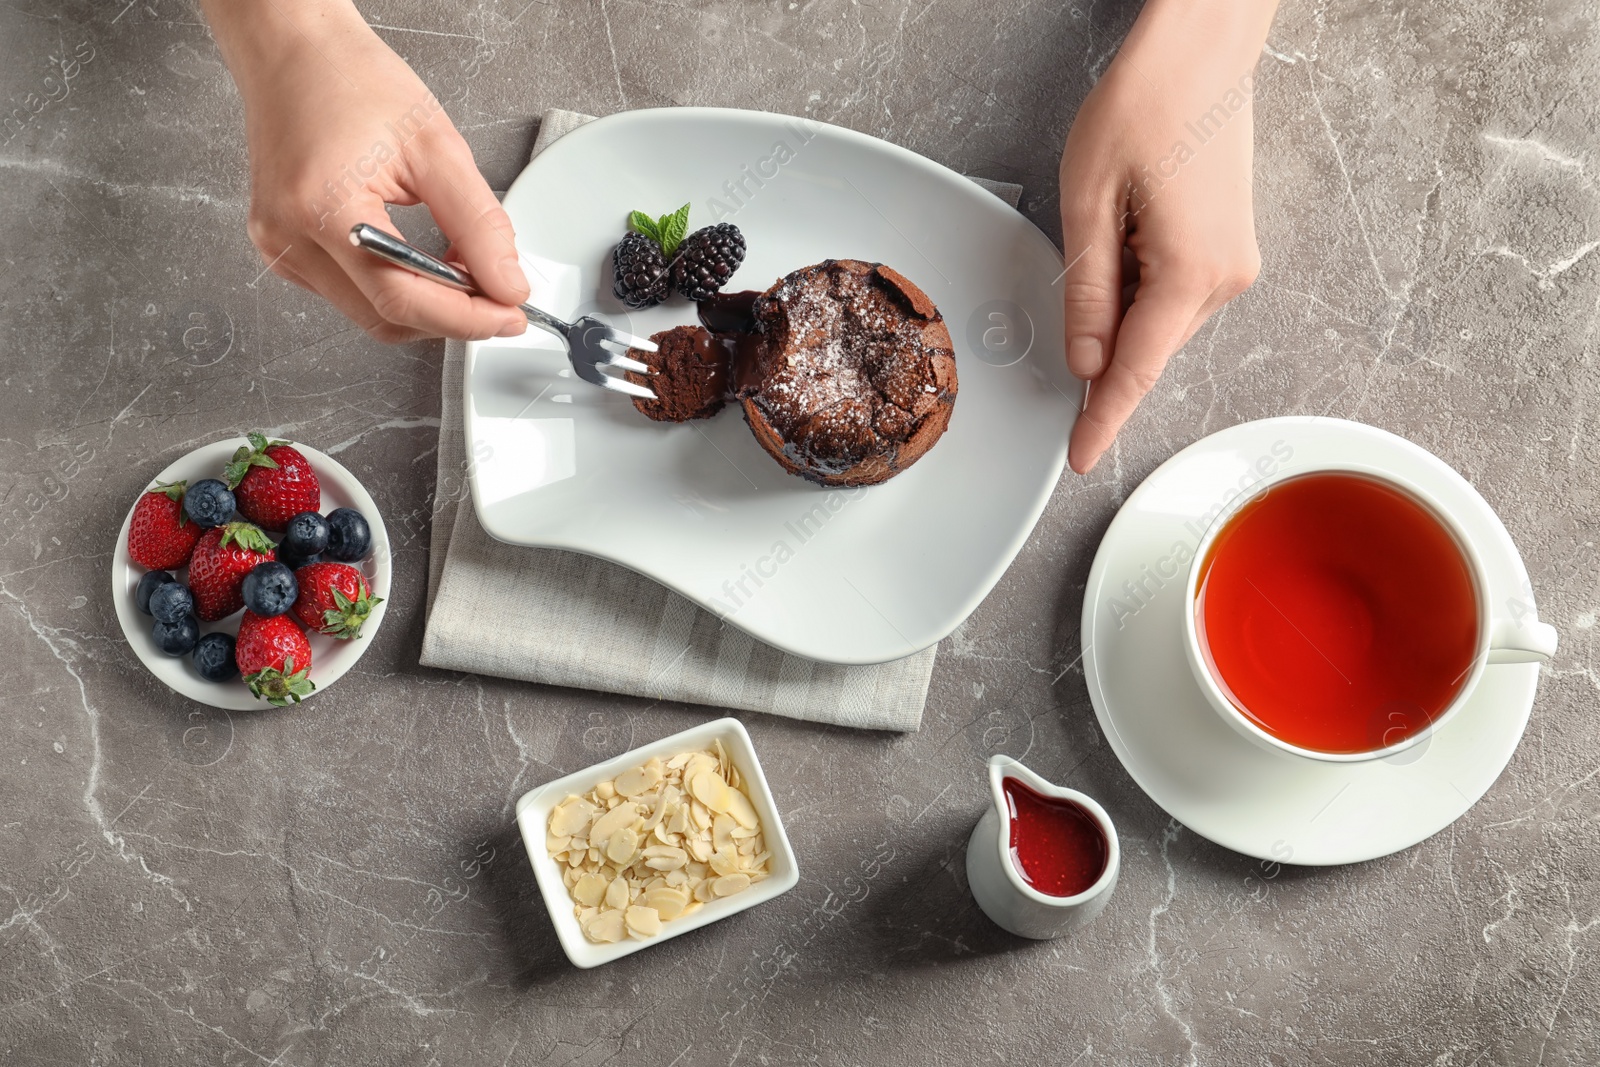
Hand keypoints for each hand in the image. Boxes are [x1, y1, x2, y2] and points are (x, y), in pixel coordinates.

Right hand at [201, 0, 527, 341]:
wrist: (295, 53)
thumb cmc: (351, 80)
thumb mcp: (436, 147)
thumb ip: (479, 224)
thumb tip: (507, 283)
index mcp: (322, 208)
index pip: (403, 298)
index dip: (465, 317)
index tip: (509, 315)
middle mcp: (289, 237)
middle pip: (385, 318)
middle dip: (450, 316)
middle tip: (496, 292)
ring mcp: (279, 247)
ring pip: (369, 314)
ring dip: (425, 305)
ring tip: (459, 266)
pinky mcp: (281, 249)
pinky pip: (350, 295)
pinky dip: (395, 289)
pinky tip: (420, 262)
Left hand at [1058, 0, 1277, 472]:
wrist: (1202, 49)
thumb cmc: (1146, 106)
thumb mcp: (1090, 203)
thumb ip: (1087, 292)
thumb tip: (1085, 360)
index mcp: (1190, 276)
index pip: (1135, 372)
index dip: (1102, 420)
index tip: (1081, 459)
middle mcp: (1226, 279)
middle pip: (1146, 346)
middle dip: (1102, 337)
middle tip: (1079, 260)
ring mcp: (1235, 263)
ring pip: (1159, 320)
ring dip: (1121, 303)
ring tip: (1110, 219)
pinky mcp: (1231, 246)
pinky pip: (1174, 292)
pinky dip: (1141, 284)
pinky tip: (1128, 226)